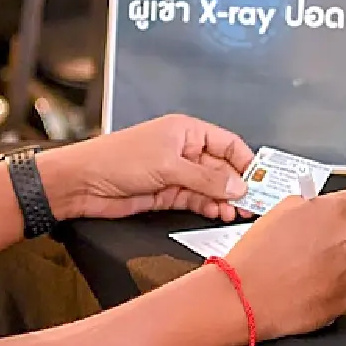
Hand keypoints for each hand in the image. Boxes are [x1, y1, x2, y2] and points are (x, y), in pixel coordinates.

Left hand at [41, 115, 252, 220]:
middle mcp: (184, 150)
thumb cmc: (117, 159)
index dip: (246, 161)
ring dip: (225, 200)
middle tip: (256, 203)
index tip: (262, 180)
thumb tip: (238, 186)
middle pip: (222, 168)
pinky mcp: (168, 194)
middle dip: (238, 185)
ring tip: (239, 213)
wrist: (83, 183)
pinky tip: (219, 214)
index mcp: (187, 131)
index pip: (227, 143)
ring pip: (211, 187)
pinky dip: (210, 207)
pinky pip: (197, 200)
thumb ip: (206, 179)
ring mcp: (176, 173)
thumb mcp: (169, 166)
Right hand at [225, 190, 345, 339]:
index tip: (343, 216)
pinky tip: (306, 289)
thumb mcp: (279, 212)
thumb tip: (316, 209)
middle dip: (336, 241)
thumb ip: (309, 206)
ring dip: (334, 267)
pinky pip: (345, 290)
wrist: (247, 297)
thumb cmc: (257, 257)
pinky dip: (331, 290)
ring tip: (303, 273)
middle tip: (309, 250)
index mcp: (335, 213)